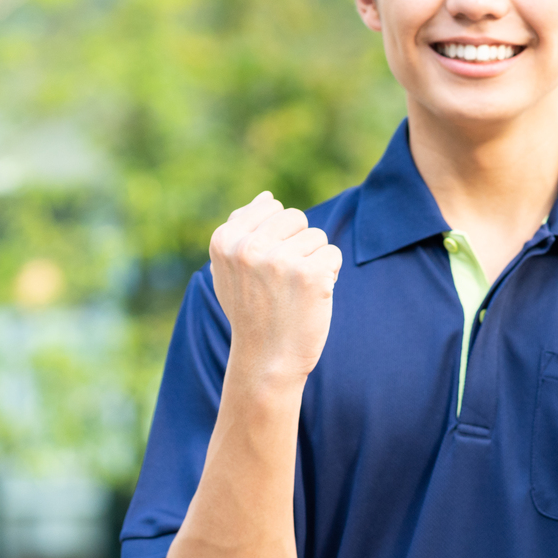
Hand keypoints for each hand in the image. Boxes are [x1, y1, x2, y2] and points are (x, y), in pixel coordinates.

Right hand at [209, 192, 342, 382]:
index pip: (271, 208)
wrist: (266, 360)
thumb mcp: (231, 270)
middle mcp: (248, 247)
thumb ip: (243, 229)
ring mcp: (279, 260)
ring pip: (317, 236)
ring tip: (296, 291)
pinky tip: (312, 297)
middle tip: (284, 281)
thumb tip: (267, 197)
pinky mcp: (310, 274)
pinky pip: (333, 254)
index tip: (266, 269)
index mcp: (224, 240)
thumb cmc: (251, 312)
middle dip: (298, 245)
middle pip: (296, 218)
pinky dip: (329, 275)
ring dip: (314, 261)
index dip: (278, 237)